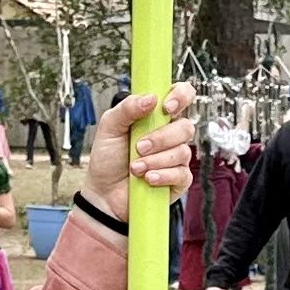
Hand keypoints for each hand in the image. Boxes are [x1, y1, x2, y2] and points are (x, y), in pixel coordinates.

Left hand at [79, 86, 196, 219]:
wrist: (104, 193)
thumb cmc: (108, 159)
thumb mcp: (109, 127)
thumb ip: (127, 108)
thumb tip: (150, 98)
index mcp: (157, 116)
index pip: (182, 95)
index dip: (181, 96)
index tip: (166, 108)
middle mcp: (170, 135)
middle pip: (185, 127)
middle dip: (160, 138)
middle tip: (139, 147)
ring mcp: (176, 158)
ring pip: (182, 152)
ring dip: (156, 160)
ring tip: (136, 168)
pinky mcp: (179, 180)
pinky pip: (181, 174)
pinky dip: (162, 176)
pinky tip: (148, 179)